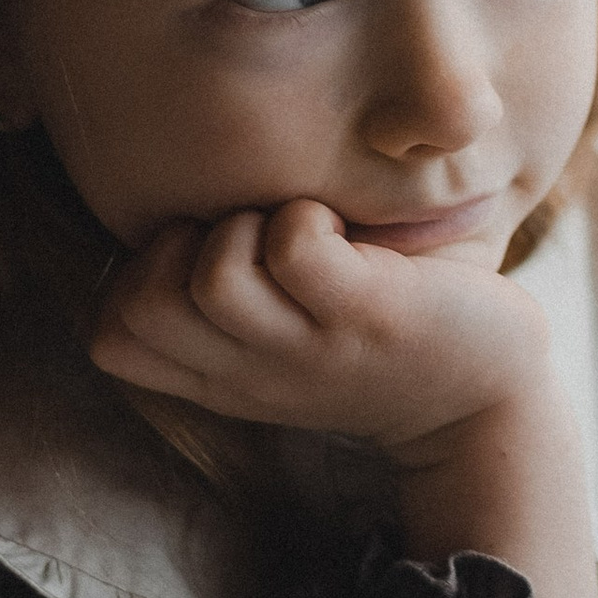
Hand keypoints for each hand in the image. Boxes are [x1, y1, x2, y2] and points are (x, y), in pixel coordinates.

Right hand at [91, 204, 597, 597]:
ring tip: (301, 236)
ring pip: (213, 278)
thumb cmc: (376, 337)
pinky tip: (349, 237)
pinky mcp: (367, 316)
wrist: (486, 398)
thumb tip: (168, 199)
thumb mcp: (280, 342)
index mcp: (223, 377)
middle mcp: (255, 371)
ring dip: (247, 228)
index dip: (137, 279)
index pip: (111, 337)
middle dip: (181, 246)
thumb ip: (221, 301)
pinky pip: (295, 249)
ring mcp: (310, 347)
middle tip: (251, 243)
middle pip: (145, 305)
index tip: (203, 261)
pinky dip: (310, 218)